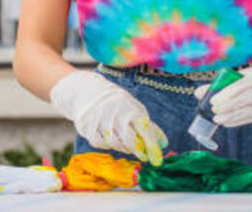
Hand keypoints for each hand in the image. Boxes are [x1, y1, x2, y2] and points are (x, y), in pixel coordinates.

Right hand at [50, 71, 166, 164]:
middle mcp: (116, 114)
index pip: (145, 129)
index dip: (152, 147)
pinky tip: (109, 138)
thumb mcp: (134, 108)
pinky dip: (107, 144)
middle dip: (138, 150)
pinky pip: (100, 144)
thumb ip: (149, 126)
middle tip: (144, 156)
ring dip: (123, 147)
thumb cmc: (117, 103)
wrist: (87, 90)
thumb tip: (164, 144)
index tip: (157, 161)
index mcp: (130, 108)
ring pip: (115, 144)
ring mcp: (101, 120)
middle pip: (130, 140)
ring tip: (125, 143)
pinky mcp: (88, 127)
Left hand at [194, 63, 251, 126]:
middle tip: (214, 111)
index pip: (242, 85)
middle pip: (247, 99)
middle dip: (229, 106)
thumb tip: (198, 92)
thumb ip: (222, 83)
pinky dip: (239, 121)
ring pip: (251, 111)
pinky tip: (227, 123)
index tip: (214, 100)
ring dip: (233, 117)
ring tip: (218, 120)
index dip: (228, 94)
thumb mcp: (243, 76)